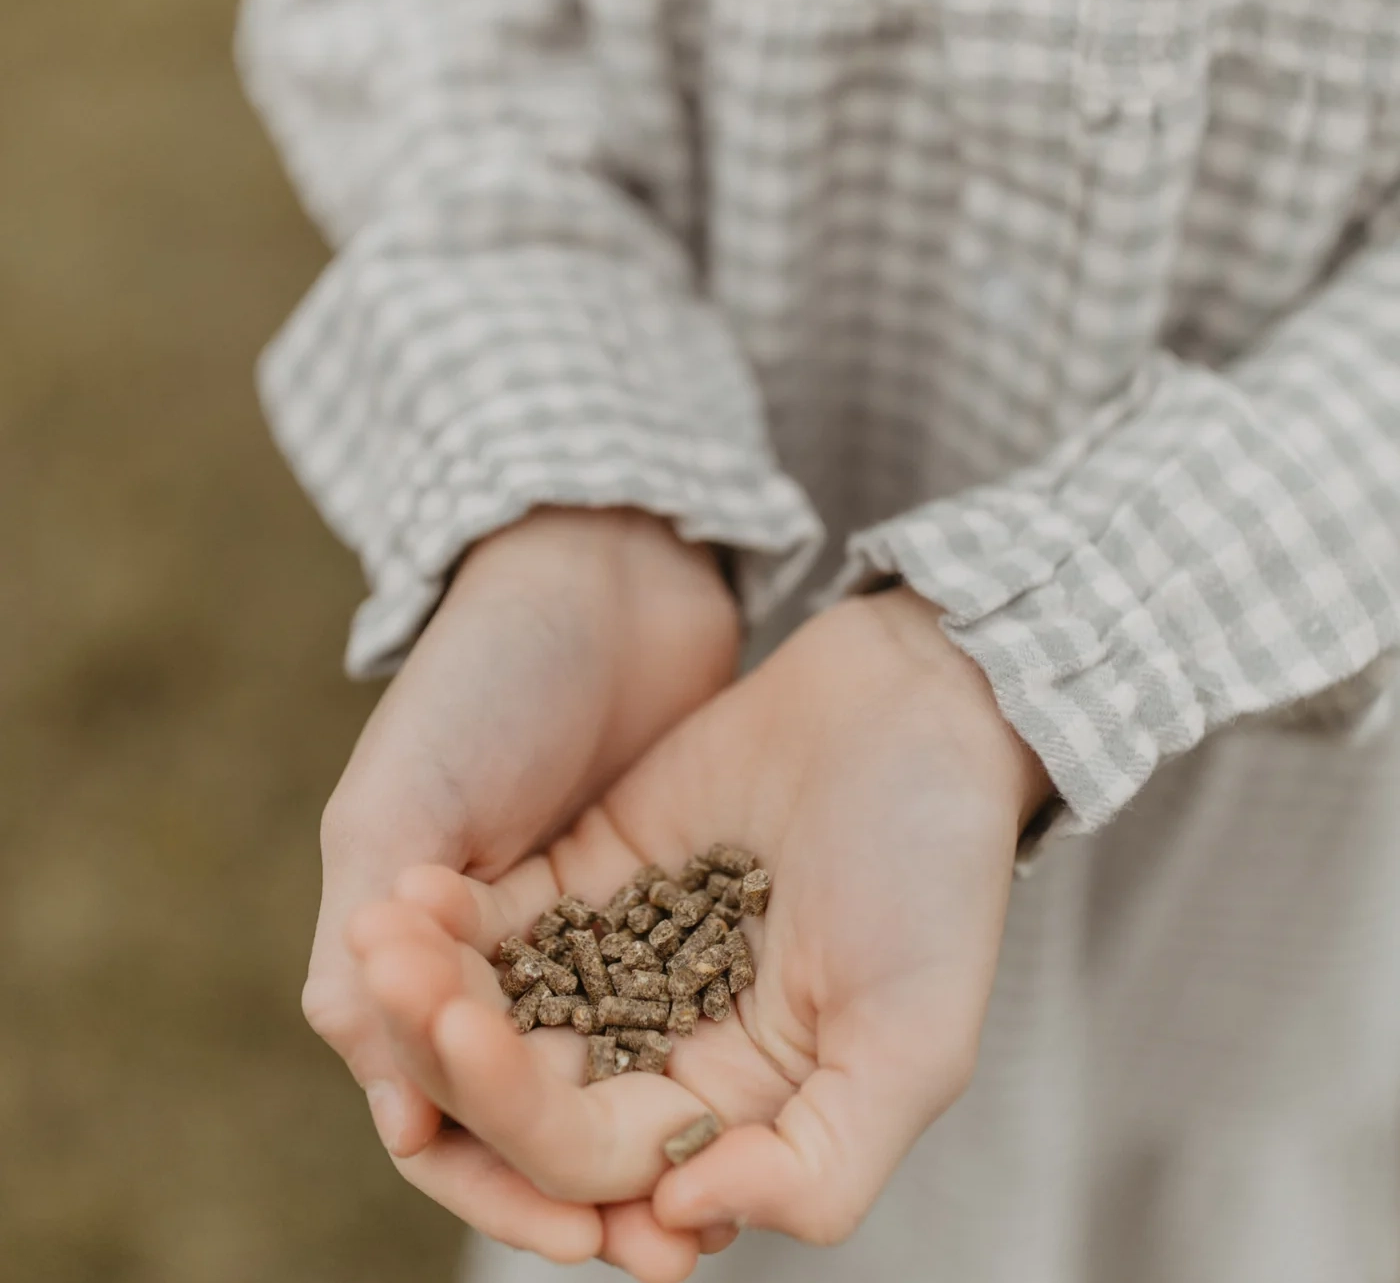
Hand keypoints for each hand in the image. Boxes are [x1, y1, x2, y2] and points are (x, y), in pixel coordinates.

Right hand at [305, 508, 738, 1260]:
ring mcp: (578, 921)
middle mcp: (491, 949)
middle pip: (532, 1105)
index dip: (502, 1176)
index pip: (442, 1101)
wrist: (600, 569)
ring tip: (706, 1204)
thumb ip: (370, 954)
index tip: (579, 1222)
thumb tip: (403, 1118)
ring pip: (605, 1067)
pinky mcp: (653, 886)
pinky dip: (688, 1058)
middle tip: (661, 1244)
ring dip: (644, 1139)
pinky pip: (668, 998)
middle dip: (584, 1178)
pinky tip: (740, 1113)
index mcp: (403, 942)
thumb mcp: (396, 804)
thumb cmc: (484, 677)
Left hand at [350, 587, 1049, 1277]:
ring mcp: (625, 958)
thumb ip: (819, 1165)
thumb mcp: (914, 1041)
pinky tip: (410, 889)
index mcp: (737, 1107)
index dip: (528, 1129)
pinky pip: (508, 919)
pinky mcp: (597, 874)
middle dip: (456, 1052)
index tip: (471, 1054)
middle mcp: (669, 1046)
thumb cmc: (936, 875)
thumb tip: (681, 1213)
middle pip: (528, 1087)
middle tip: (392, 988)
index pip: (601, 1158)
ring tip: (378, 939)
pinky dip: (455, 916)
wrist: (920, 711)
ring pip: (504, 1004)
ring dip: (434, 988)